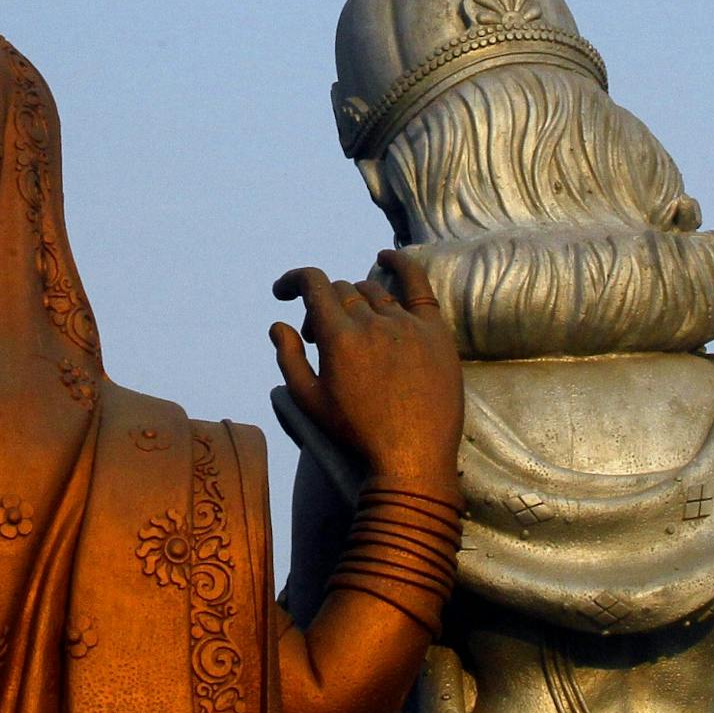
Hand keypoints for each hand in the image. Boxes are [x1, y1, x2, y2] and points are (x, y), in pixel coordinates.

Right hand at [270, 249, 462, 496]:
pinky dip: (401, 265)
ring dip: (354, 301)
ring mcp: (407, 324)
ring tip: (353, 329)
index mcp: (339, 338)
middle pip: (342, 291)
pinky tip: (386, 257)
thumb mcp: (310, 402)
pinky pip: (418, 285)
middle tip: (321, 338)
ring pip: (373, 291)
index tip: (285, 292)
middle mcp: (373, 322)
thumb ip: (289, 359)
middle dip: (323, 307)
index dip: (294, 280)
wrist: (413, 455)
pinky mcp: (435, 331)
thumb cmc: (357, 432)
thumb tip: (278, 324)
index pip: (314, 285)